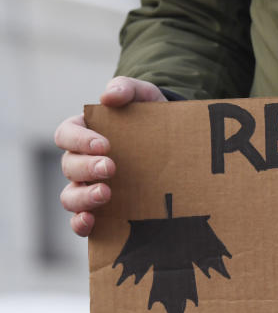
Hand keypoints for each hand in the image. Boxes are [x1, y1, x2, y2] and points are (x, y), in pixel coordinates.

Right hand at [55, 77, 165, 236]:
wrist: (176, 142)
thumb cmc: (152, 117)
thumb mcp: (145, 96)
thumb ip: (127, 89)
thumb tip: (108, 96)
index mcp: (84, 133)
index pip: (67, 134)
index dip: (79, 140)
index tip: (103, 144)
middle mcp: (81, 162)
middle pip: (69, 166)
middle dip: (87, 168)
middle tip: (111, 167)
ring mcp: (90, 187)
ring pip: (70, 196)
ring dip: (83, 197)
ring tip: (105, 194)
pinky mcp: (103, 210)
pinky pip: (81, 221)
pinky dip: (80, 223)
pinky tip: (91, 222)